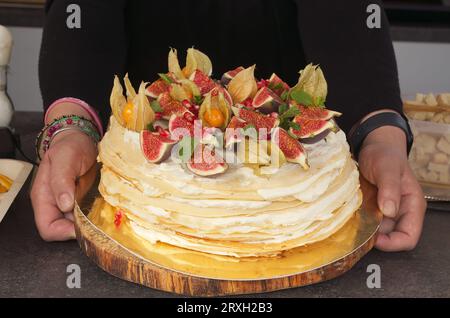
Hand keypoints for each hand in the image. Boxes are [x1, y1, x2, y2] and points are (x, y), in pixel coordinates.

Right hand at [31, 104, 97, 240]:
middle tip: (98, 221)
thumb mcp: (64, 159)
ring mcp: (69, 204)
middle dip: (80, 230)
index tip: (82, 227)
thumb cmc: (70, 146)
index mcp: (44, 197)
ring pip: (77, 225)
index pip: (48, 228)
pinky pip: (87, 216)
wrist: (81, 138)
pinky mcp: (81, 202)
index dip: (64, 232)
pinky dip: (95, 216)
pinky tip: (105, 209)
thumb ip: (62, 180)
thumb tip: (64, 204)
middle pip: (64, 230)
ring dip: (90, 224)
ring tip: (104, 214)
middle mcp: (55, 204)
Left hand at [358, 125, 425, 251]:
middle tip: (357, 231)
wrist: (374, 145)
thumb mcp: (387, 168)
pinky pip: (367, 221)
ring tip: (350, 222)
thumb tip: (389, 211)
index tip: (375, 239)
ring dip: (364, 230)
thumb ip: (390, 189)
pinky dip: (358, 222)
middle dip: (375, 238)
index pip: (409, 237)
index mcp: (412, 206)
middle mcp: (401, 212)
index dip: (393, 243)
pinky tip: (348, 216)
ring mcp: (386, 211)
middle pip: (390, 237)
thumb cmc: (384, 154)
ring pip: (376, 231)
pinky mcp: (373, 207)